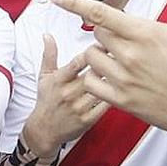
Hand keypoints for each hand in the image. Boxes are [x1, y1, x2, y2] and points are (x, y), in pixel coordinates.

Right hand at [21, 35, 108, 157]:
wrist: (44, 130)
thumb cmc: (47, 101)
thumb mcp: (44, 76)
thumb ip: (49, 54)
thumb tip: (48, 36)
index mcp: (59, 79)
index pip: (78, 61)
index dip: (94, 51)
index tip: (103, 45)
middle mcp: (69, 93)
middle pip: (94, 74)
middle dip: (107, 64)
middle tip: (119, 56)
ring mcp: (78, 107)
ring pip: (102, 89)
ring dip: (112, 80)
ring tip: (122, 72)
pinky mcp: (87, 120)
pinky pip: (105, 105)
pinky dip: (113, 96)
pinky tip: (118, 90)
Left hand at [56, 0, 166, 154]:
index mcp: (144, 33)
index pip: (100, 13)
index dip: (74, 3)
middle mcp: (130, 55)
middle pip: (96, 34)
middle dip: (107, 32)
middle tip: (129, 39)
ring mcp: (124, 80)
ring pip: (92, 58)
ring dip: (101, 55)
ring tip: (124, 59)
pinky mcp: (123, 102)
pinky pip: (92, 84)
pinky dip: (97, 78)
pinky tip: (114, 77)